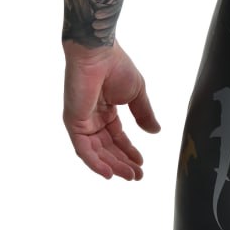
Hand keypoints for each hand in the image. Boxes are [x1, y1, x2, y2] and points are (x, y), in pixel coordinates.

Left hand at [63, 40, 160, 179]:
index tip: (142, 164)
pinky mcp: (73, 123)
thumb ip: (144, 114)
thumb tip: (156, 132)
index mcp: (106, 110)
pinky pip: (83, 149)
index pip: (117, 137)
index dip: (129, 151)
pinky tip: (109, 173)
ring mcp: (82, 122)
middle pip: (107, 148)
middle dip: (122, 162)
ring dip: (112, 166)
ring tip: (129, 176)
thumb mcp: (136, 94)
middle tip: (137, 176)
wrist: (99, 53)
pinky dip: (95, 163)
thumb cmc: (117, 66)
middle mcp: (92, 118)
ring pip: (96, 152)